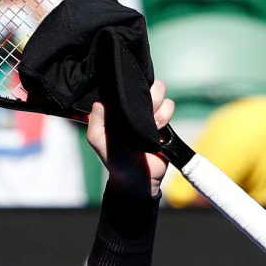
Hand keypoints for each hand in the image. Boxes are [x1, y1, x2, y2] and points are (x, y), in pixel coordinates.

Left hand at [86, 79, 173, 197]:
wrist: (138, 178)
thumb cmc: (115, 159)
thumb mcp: (98, 141)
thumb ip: (95, 122)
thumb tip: (100, 102)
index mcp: (118, 112)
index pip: (125, 89)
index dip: (130, 88)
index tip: (131, 95)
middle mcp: (134, 111)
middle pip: (147, 87)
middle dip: (149, 94)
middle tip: (145, 109)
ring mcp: (150, 115)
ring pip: (160, 95)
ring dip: (157, 106)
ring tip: (151, 123)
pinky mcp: (164, 123)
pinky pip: (170, 107)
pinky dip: (165, 115)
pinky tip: (158, 127)